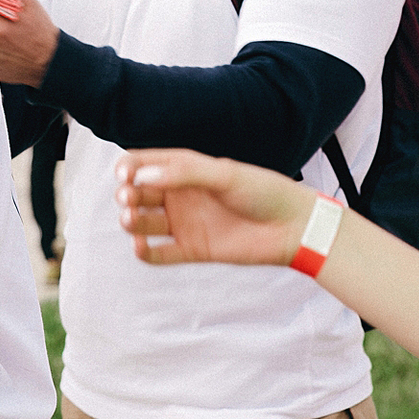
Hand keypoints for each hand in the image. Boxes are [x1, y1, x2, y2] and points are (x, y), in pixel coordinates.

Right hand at [113, 148, 311, 266]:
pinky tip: (140, 247)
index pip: (142, 164)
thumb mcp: (225, 174)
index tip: (125, 175)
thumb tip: (143, 177)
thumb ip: (185, 173)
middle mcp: (179, 195)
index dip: (127, 168)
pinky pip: (160, 253)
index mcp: (184, 169)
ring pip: (144, 222)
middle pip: (138, 193)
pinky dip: (145, 252)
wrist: (293, 226)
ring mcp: (185, 223)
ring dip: (131, 221)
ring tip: (130, 221)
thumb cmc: (263, 192)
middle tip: (128, 199)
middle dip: (127, 195)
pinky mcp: (192, 249)